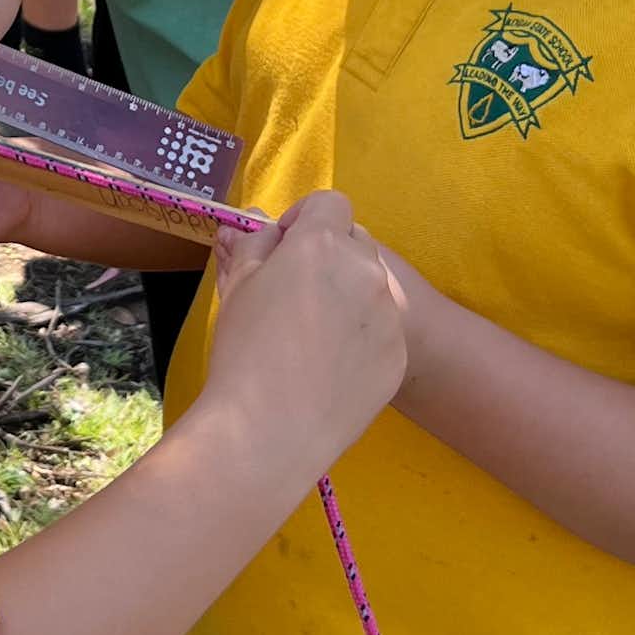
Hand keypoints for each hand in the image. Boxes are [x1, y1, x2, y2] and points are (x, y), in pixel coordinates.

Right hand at [203, 191, 406, 467]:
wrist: (270, 431)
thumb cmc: (242, 352)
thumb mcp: (237, 289)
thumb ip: (251, 247)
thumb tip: (255, 227)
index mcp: (321, 243)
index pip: (329, 203)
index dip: (305, 220)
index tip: (283, 248)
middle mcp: (364, 268)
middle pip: (354, 241)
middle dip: (328, 255)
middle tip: (295, 294)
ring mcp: (388, 312)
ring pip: (370, 287)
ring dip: (346, 296)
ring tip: (311, 338)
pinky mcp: (398, 353)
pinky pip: (381, 330)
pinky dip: (360, 338)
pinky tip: (329, 369)